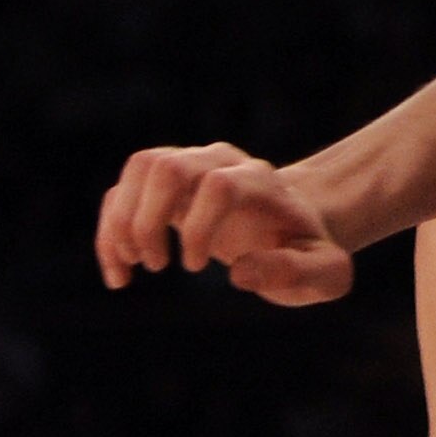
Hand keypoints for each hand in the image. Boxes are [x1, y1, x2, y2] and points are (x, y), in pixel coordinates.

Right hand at [94, 143, 355, 306]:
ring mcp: (192, 167)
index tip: (194, 268)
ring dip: (122, 220)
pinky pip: (124, 191)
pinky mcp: (166, 185)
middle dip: (148, 219)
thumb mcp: (325, 272)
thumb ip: (298, 272)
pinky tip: (120, 274)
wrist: (294, 226)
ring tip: (131, 266)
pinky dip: (111, 231)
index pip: (219, 185)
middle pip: (169, 165)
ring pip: (141, 167)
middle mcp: (223, 163)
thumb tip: (239, 274)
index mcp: (262, 182)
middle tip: (156, 265)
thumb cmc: (308, 252)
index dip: (199, 227)